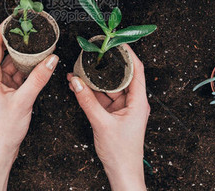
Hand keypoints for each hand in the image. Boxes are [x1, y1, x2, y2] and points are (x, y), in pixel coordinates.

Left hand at [0, 26, 58, 190]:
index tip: (14, 18)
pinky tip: (38, 67)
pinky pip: (16, 76)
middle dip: (17, 41)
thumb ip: (39, 78)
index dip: (2, 28)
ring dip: (24, 57)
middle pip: (3, 52)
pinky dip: (26, 71)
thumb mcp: (24, 101)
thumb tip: (52, 59)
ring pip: (11, 64)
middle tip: (32, 30)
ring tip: (39, 46)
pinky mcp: (4, 94)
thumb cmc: (4, 130)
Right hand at [68, 45, 148, 190]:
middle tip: (95, 52)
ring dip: (97, 79)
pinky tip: (80, 85)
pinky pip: (104, 98)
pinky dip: (93, 92)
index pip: (137, 70)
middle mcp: (134, 102)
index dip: (128, 54)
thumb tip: (75, 81)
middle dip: (107, 64)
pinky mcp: (116, 114)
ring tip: (82, 68)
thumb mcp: (101, 123)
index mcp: (139, 101)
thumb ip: (87, 101)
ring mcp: (125, 108)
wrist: (122, 173)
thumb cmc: (121, 152)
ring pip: (111, 87)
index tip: (116, 42)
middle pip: (122, 76)